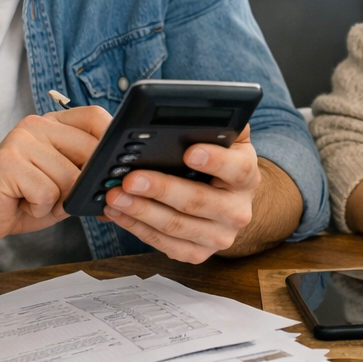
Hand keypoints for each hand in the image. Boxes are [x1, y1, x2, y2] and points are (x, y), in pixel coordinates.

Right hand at [0, 105, 109, 246]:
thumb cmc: (19, 199)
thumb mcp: (62, 185)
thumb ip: (86, 175)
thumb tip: (122, 180)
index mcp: (52, 124)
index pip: (94, 117)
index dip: (111, 143)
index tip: (114, 169)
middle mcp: (36, 125)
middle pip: (88, 150)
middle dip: (83, 185)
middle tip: (61, 199)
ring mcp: (20, 141)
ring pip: (69, 178)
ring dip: (57, 202)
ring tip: (34, 199)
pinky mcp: (8, 163)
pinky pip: (47, 193)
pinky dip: (39, 209)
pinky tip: (21, 203)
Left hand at [100, 127, 259, 262]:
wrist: (228, 202)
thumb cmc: (219, 165)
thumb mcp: (228, 141)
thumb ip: (221, 124)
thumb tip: (203, 108)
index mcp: (247, 177)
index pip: (238, 169)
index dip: (215, 161)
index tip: (190, 152)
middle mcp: (238, 211)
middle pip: (198, 202)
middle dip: (161, 189)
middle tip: (131, 177)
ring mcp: (219, 237)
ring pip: (176, 226)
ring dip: (141, 211)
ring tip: (115, 194)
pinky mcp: (198, 253)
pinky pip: (164, 244)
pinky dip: (137, 228)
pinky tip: (118, 212)